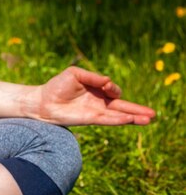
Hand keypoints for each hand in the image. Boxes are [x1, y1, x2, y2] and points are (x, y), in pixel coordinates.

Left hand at [29, 67, 155, 125]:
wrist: (42, 101)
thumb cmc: (56, 86)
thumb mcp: (75, 74)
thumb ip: (93, 77)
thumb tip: (107, 81)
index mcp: (96, 90)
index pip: (113, 91)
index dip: (113, 88)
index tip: (106, 86)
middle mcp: (98, 102)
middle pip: (122, 107)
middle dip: (137, 110)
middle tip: (153, 115)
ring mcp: (94, 111)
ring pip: (117, 115)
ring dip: (132, 117)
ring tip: (148, 120)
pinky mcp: (88, 119)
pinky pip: (107, 119)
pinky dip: (118, 119)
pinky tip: (129, 120)